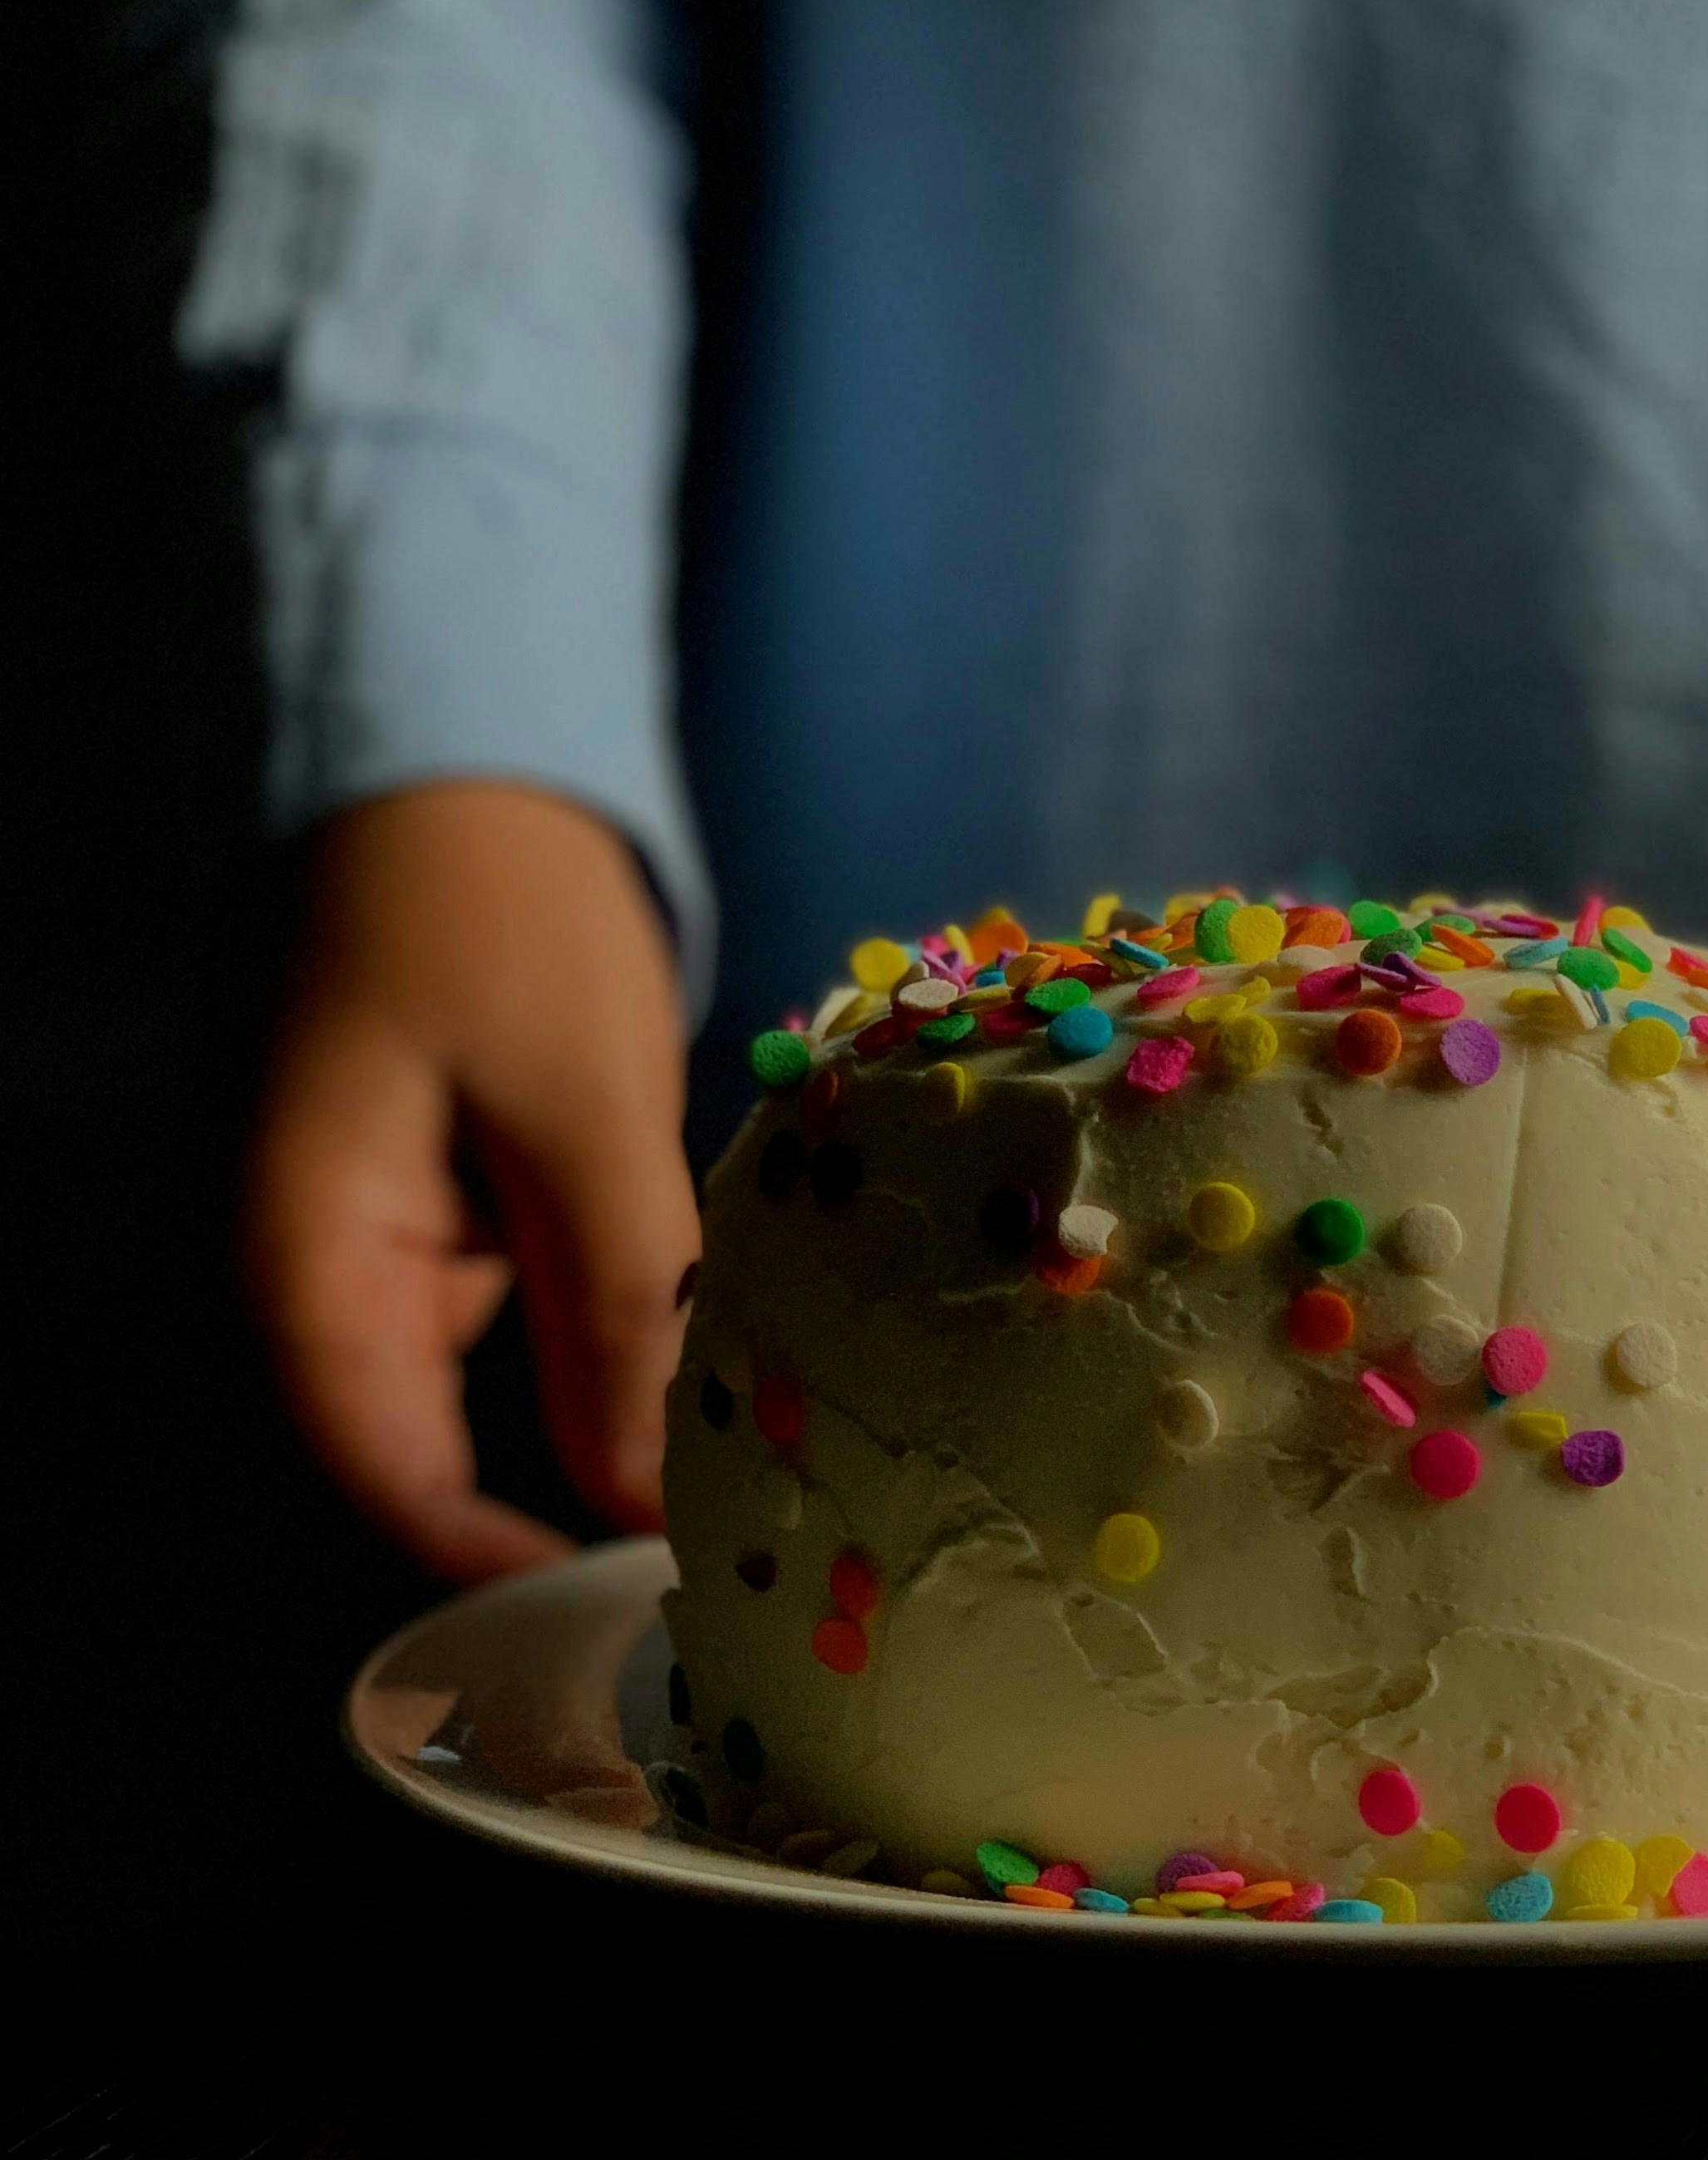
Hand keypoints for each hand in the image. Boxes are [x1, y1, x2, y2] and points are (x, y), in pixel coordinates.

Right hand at [245, 784, 697, 1584]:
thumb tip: (642, 1482)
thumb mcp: (581, 1106)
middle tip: (710, 1547)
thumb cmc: (505, 915)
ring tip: (737, 1463)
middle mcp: (335, 1255)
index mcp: (313, 1247)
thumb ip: (613, 1299)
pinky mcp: (464, 1185)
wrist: (477, 765)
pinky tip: (707, 1345)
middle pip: (430, 1433)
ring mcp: (400, 1220)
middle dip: (558, 1495)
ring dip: (597, 1410)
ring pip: (494, 1368)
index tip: (617, 1600)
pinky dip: (609, 1325)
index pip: (375, 1464)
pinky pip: (531, 1293)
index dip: (486, 1556)